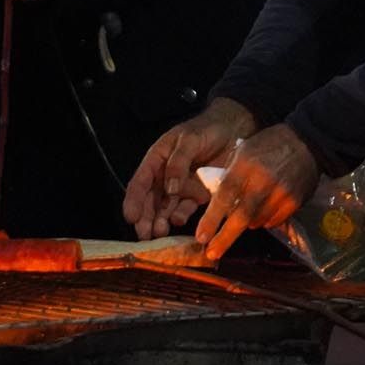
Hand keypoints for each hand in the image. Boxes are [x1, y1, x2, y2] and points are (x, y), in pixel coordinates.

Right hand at [122, 97, 256, 237]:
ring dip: (160, 221)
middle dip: (145, 218)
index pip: (139, 183)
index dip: (133, 201)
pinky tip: (179, 222)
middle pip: (150, 201)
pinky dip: (181, 217)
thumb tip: (169, 188)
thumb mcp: (188, 140)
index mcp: (156, 160)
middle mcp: (164, 177)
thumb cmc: (206, 130)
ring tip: (160, 232)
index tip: (130, 217)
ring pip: (165, 208)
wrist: (234, 130)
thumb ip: (178, 162)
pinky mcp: (198, 195)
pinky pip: (187, 209)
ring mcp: (181, 187)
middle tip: (144, 235)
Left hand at [193, 124, 319, 260]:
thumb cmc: (267, 145)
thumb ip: (229, 176)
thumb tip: (217, 202)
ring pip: (257, 221)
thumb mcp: (242, 152)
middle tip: (211, 253)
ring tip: (236, 224)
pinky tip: (258, 215)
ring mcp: (281, 193)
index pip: (224, 196)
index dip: (212, 219)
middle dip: (224, 238)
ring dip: (243, 225)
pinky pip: (273, 221)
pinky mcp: (295, 202)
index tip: (200, 236)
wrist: (306, 141)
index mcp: (245, 166)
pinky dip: (262, 221)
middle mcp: (263, 181)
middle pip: (241, 216)